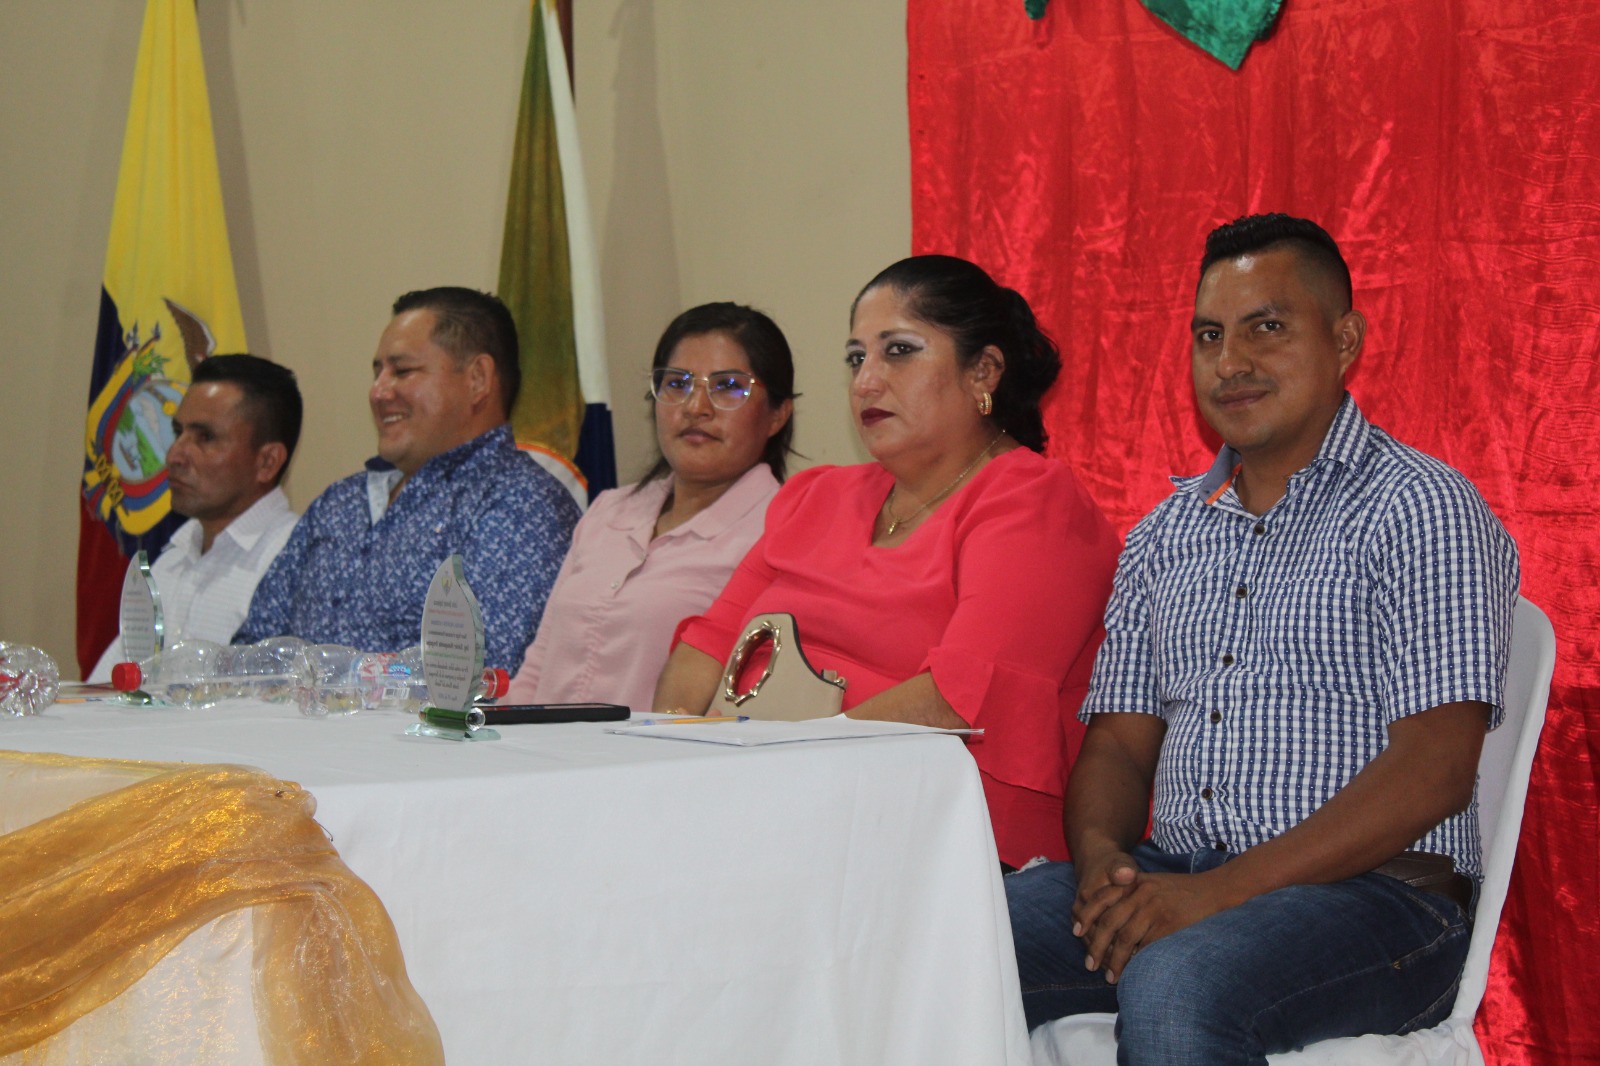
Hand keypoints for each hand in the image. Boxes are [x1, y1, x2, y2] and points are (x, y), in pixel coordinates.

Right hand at [1070, 850, 1140, 969]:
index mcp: (1090, 894)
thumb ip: (1121, 869)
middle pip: (1095, 937)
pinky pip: (1091, 942)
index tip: (1136, 953)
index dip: (1118, 939)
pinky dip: (1103, 953)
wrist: (1097, 863)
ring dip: (1104, 959)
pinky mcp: (1083, 923)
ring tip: (1121, 975)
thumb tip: (1126, 875)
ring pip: (1091, 943)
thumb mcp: (1120, 864)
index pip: (1102, 922)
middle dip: (1110, 956)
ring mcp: (1080, 916)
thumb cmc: (1115, 867)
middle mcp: (1081, 907)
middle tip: (1127, 973)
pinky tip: (1115, 966)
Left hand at [1077, 870, 1236, 983]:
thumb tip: (1108, 919)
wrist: (1215, 889)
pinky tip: (1132, 973)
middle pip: (1109, 922)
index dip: (1086, 916)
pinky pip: (1146, 947)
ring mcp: (1154, 908)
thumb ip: (1132, 895)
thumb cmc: (1182, 890)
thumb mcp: (1152, 883)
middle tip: (1090, 965)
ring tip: (1110, 976)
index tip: (1076, 932)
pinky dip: (1136, 962)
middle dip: (1096, 946)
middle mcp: (1140, 893)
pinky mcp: (1169, 924)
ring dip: (1115, 961)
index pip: (1101, 898)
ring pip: (1125, 939)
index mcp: (1133, 882)